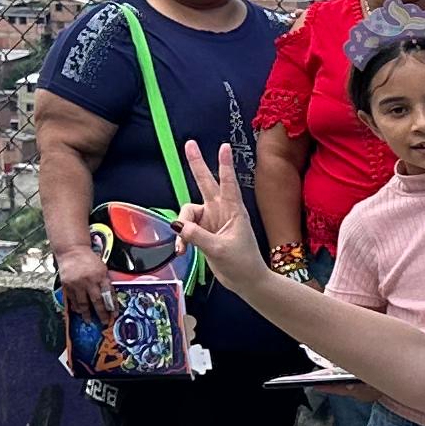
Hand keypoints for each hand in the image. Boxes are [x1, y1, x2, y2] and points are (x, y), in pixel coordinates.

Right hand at [53, 239, 115, 326]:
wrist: (72, 251)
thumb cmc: (89, 260)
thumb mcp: (102, 268)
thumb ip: (105, 282)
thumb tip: (110, 299)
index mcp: (101, 275)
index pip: (108, 294)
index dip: (112, 306)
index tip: (114, 315)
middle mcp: (89, 280)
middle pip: (97, 301)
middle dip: (101, 313)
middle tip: (103, 322)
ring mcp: (77, 283)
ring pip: (83, 303)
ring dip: (86, 313)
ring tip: (89, 320)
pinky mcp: (67, 285)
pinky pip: (72, 299)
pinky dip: (76, 306)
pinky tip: (78, 312)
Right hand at [174, 141, 274, 288]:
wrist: (247, 282)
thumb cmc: (243, 264)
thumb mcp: (220, 250)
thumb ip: (198, 237)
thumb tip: (178, 226)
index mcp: (234, 211)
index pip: (228, 183)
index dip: (224, 165)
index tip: (224, 146)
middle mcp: (221, 211)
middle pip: (206, 183)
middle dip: (197, 164)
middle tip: (190, 143)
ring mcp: (211, 221)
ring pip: (188, 213)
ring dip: (182, 228)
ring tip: (182, 246)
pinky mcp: (204, 232)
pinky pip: (186, 228)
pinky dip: (181, 238)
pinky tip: (181, 250)